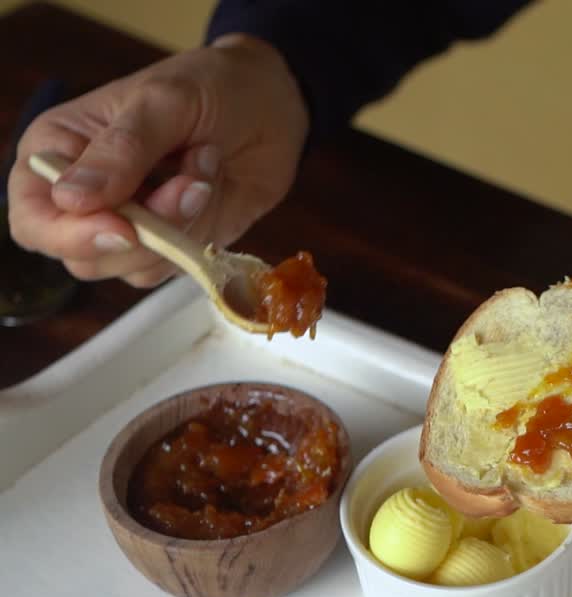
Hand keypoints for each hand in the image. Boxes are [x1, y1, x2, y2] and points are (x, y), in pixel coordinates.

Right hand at [6, 33, 307, 286]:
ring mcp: (132, 226)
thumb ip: (121, 150)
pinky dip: (201, 232)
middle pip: (83, 256)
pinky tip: (212, 186)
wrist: (271, 102)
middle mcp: (85, 197)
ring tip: (204, 168)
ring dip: (180, 225)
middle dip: (144, 231)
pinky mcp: (173, 243)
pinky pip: (176, 264)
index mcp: (58, 152)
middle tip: (190, 184)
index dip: (68, 234)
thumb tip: (71, 199)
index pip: (33, 218)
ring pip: (135, 266)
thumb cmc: (208, 86)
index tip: (124, 226)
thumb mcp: (163, 102)